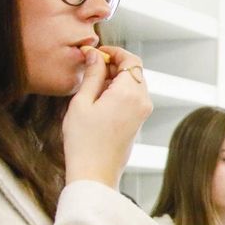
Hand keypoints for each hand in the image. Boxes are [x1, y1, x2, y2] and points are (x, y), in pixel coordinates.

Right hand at [62, 45, 152, 187]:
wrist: (95, 172)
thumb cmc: (84, 140)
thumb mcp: (82, 102)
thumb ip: (92, 75)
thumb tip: (96, 56)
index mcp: (130, 93)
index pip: (132, 60)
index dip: (115, 52)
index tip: (97, 53)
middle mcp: (143, 101)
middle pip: (134, 71)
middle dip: (114, 65)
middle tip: (90, 68)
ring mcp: (143, 112)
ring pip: (134, 83)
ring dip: (115, 79)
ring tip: (91, 87)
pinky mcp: (139, 121)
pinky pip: (133, 97)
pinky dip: (119, 91)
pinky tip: (99, 100)